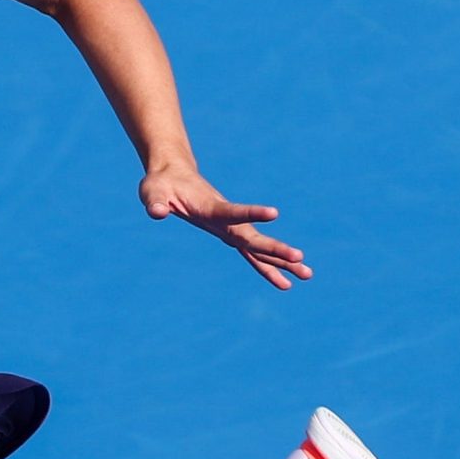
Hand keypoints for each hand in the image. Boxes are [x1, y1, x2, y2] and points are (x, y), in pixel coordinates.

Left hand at [140, 166, 312, 289]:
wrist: (173, 175)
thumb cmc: (161, 185)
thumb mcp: (152, 193)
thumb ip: (155, 203)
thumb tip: (156, 212)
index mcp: (211, 208)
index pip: (233, 212)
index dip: (252, 213)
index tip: (275, 212)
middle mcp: (226, 219)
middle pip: (254, 237)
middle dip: (276, 249)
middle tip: (301, 260)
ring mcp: (230, 227)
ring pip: (259, 246)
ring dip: (281, 261)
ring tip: (307, 275)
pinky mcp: (229, 234)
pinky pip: (251, 254)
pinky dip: (266, 267)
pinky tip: (283, 283)